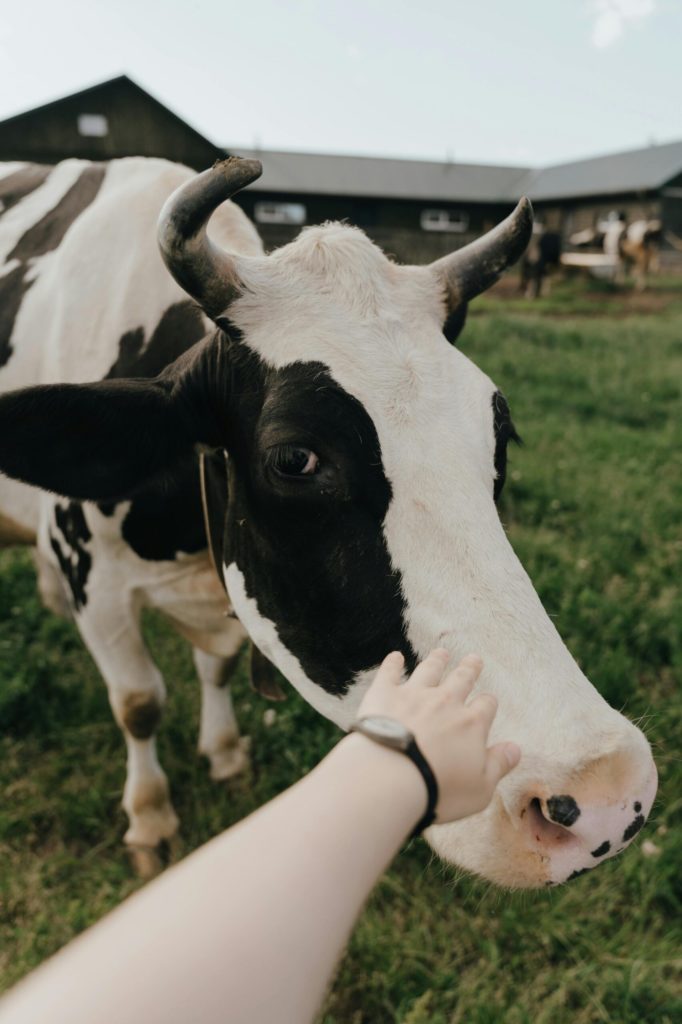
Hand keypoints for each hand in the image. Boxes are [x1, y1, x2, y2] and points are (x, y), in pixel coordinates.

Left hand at [356, 650, 520, 822]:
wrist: (391, 779)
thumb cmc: (438, 790)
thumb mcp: (480, 788)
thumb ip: (498, 765)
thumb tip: (515, 749)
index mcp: (471, 724)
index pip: (486, 706)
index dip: (488, 703)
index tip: (488, 702)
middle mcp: (445, 703)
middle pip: (462, 679)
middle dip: (470, 669)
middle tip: (475, 658)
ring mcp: (414, 695)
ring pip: (429, 670)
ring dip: (437, 660)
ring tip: (442, 653)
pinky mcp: (384, 695)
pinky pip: (390, 672)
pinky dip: (393, 663)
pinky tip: (395, 657)